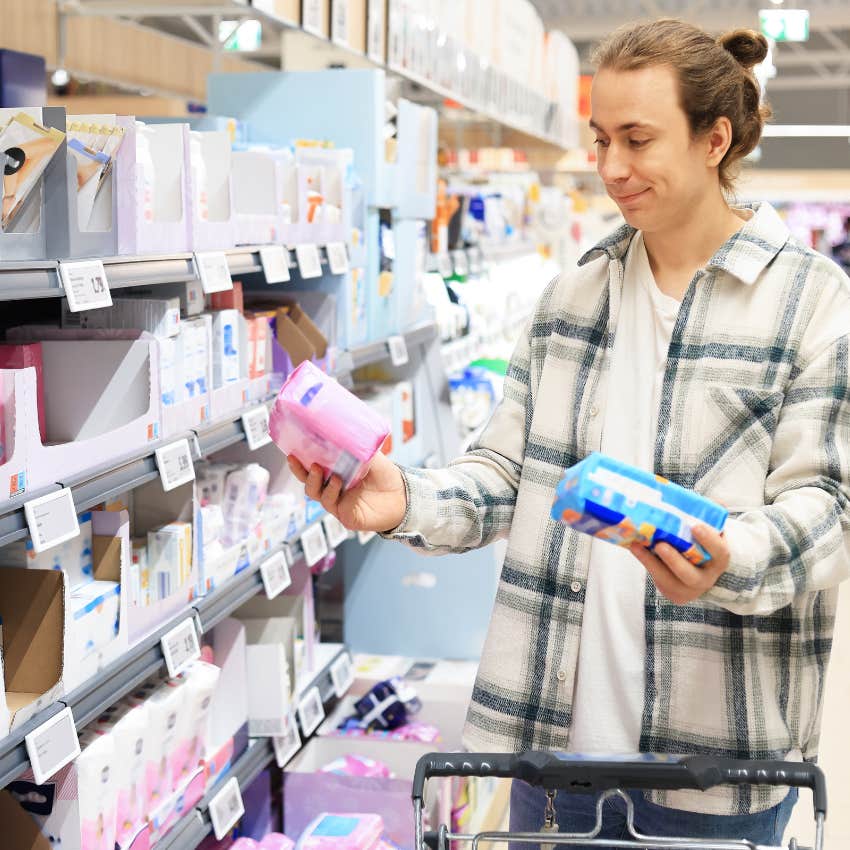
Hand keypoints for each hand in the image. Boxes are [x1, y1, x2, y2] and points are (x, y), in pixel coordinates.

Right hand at [287, 451, 406, 533]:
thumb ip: (355, 447)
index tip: (292, 452)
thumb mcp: (369, 456)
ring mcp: (338, 504)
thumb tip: (343, 431)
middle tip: (303, 461)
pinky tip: (339, 482)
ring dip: (316, 481)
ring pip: (317, 494)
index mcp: (334, 475)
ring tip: (323, 470)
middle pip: (308, 483)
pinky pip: (332, 505)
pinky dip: (332, 492)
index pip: (311, 470)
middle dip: (301, 473)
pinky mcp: (346, 516)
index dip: (299, 463)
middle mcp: (333, 490)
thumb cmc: (385, 476)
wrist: (403, 495)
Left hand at [629, 525, 729, 604]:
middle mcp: (705, 578)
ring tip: (636, 545)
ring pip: (667, 579)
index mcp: (718, 561)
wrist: (701, 574)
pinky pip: (656, 577)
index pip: (719, 552)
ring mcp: (686, 588)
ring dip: (650, 562)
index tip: (695, 526)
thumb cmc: (703, 546)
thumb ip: (710, 518)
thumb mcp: (711, 534)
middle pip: (690, 574)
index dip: (708, 540)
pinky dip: (644, 561)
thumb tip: (715, 501)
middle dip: (674, 560)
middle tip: (660, 545)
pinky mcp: (670, 590)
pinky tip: (633, 547)